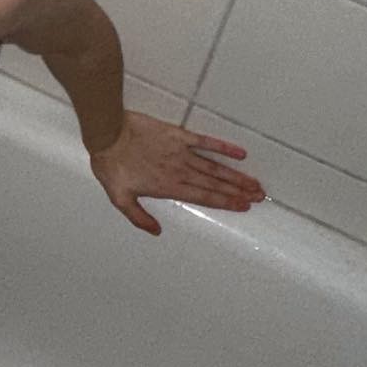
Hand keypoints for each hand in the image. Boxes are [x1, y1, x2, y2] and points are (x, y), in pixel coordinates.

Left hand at [88, 112, 264, 235]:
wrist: (108, 134)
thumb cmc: (112, 166)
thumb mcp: (119, 198)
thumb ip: (139, 217)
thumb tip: (156, 232)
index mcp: (169, 187)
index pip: (204, 197)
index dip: (226, 202)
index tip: (243, 206)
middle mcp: (181, 171)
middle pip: (215, 183)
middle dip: (238, 191)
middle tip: (258, 196)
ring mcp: (182, 153)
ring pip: (215, 166)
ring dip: (236, 175)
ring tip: (254, 182)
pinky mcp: (179, 136)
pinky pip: (205, 142)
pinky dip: (223, 147)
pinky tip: (240, 153)